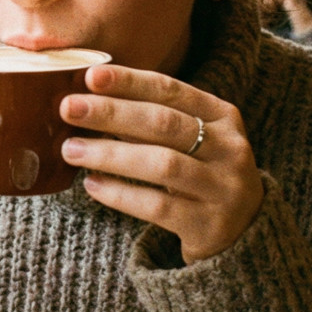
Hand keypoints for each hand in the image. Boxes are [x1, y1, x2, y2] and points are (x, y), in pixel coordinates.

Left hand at [59, 65, 264, 262]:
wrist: (243, 234)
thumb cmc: (201, 175)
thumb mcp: (192, 141)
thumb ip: (153, 121)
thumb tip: (89, 100)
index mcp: (223, 116)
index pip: (171, 90)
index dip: (129, 82)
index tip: (90, 76)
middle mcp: (229, 148)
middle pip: (164, 123)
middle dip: (112, 113)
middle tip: (68, 108)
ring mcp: (223, 188)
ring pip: (162, 164)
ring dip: (111, 154)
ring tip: (71, 149)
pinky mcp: (209, 225)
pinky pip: (158, 206)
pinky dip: (121, 194)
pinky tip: (93, 185)